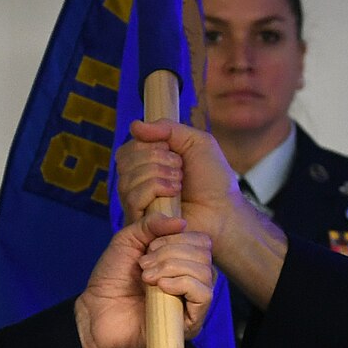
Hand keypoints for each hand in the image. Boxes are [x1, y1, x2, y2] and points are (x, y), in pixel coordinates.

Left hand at [74, 215, 218, 347]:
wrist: (96, 312)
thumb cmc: (111, 279)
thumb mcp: (127, 240)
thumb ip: (151, 224)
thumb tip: (182, 222)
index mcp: (182, 260)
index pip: (201, 241)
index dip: (178, 237)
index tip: (149, 247)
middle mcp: (192, 279)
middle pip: (204, 253)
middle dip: (171, 253)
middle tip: (144, 265)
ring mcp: (193, 302)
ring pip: (205, 272)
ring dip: (172, 268)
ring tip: (147, 277)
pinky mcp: (191, 322)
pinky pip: (204, 295)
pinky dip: (182, 284)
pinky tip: (161, 287)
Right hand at [115, 121, 241, 236]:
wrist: (223, 210)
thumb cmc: (213, 180)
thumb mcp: (195, 141)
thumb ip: (167, 128)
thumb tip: (134, 126)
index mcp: (147, 165)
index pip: (128, 148)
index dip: (150, 145)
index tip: (175, 152)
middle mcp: (138, 183)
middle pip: (124, 161)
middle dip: (156, 158)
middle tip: (180, 168)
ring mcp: (138, 204)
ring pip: (127, 179)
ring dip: (158, 174)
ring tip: (180, 183)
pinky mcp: (140, 222)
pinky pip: (132, 198)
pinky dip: (154, 189)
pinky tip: (174, 194)